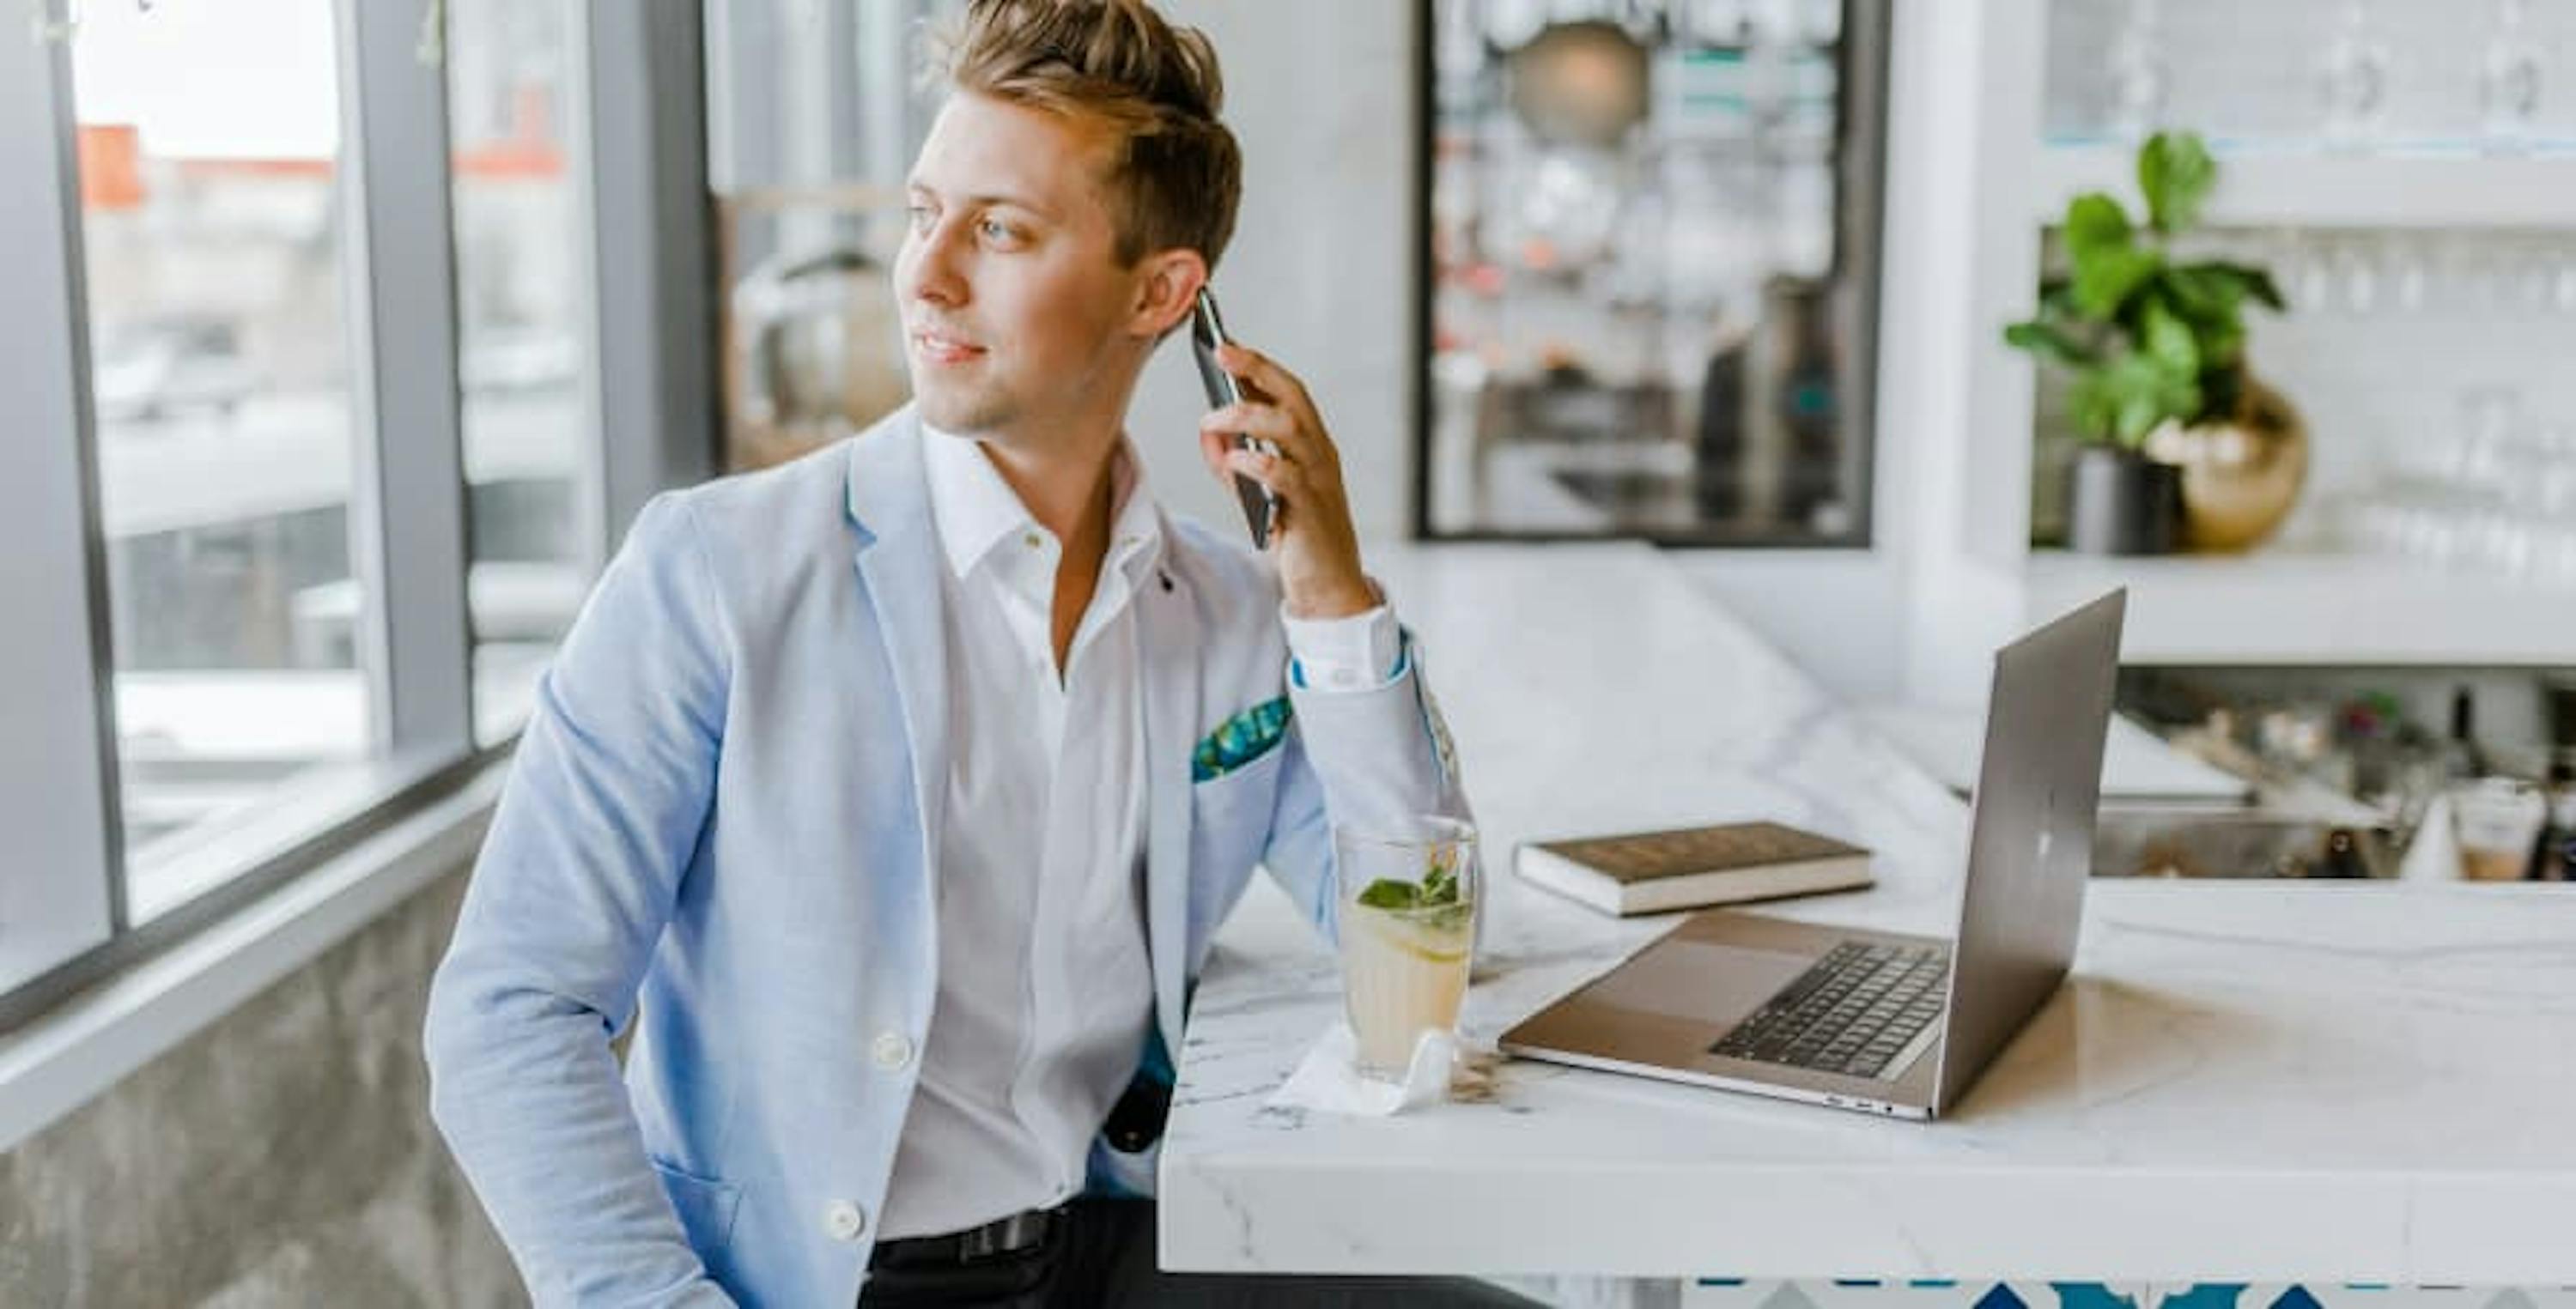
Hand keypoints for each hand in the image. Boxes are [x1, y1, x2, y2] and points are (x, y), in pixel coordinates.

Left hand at [1196, 342, 1375, 619]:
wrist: (1328, 585)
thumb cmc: (1297, 535)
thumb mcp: (1258, 491)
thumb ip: (1233, 461)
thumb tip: (1207, 431)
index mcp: (1311, 444)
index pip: (1289, 391)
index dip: (1259, 365)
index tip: (1227, 344)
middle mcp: (1319, 454)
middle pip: (1292, 396)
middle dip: (1257, 369)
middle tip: (1221, 353)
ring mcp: (1318, 479)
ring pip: (1289, 428)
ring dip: (1246, 415)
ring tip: (1211, 418)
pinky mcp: (1309, 509)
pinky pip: (1285, 475)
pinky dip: (1257, 461)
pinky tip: (1234, 459)